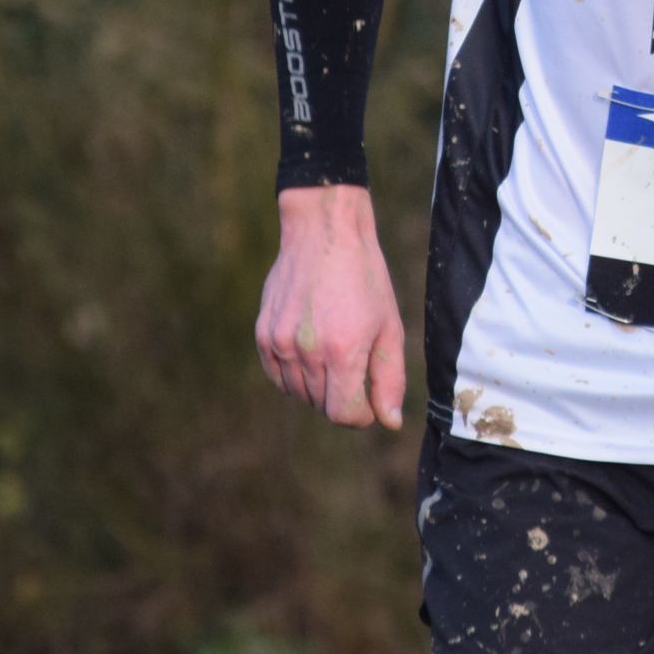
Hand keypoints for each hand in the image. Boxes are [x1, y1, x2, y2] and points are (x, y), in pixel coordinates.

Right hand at [256, 185, 407, 429]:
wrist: (324, 231)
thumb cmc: (364, 278)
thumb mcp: (389, 326)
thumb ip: (389, 378)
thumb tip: (389, 422)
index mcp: (342, 350)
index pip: (343, 414)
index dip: (361, 415)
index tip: (369, 401)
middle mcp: (306, 350)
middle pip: (322, 405)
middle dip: (343, 397)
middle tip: (356, 363)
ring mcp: (279, 342)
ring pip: (299, 393)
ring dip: (319, 386)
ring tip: (334, 350)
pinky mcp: (264, 335)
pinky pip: (278, 376)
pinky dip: (295, 375)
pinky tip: (311, 349)